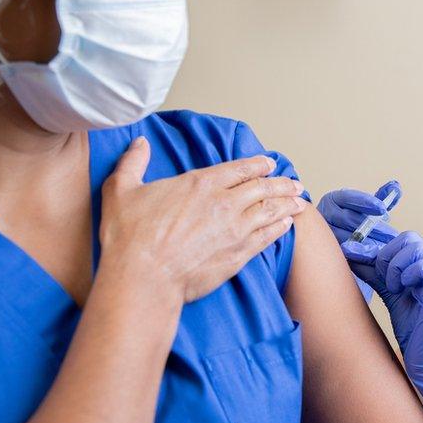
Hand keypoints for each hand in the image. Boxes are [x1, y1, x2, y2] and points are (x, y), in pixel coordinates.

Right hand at [99, 137, 307, 302]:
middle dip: (281, 183)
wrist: (143, 279)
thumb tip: (139, 143)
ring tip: (300, 201)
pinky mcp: (238, 255)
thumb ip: (133, 163)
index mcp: (200, 183)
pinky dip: (280, 228)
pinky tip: (287, 225)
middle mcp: (224, 203)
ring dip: (287, 204)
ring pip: (270, 210)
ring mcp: (235, 229)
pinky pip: (267, 237)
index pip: (238, 169)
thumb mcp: (122, 190)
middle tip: (295, 183)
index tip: (269, 164)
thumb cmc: (129, 237)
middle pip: (262, 188)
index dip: (257, 165)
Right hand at [318, 182, 401, 301]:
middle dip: (373, 228)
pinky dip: (360, 256)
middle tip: (392, 235)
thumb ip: (381, 198)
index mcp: (333, 200)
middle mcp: (324, 215)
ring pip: (345, 238)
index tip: (383, 208)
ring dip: (368, 243)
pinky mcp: (325, 252)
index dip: (366, 202)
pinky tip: (374, 260)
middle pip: (349, 219)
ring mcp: (322, 234)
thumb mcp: (366, 209)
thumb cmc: (353, 223)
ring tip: (386, 248)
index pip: (349, 197)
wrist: (333, 246)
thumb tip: (396, 186)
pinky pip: (343, 254)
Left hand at [344, 229, 422, 422]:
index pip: (400, 239)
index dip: (376, 249)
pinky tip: (404, 290)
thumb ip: (374, 273)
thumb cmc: (414, 330)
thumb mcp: (389, 294)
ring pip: (415, 247)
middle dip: (386, 258)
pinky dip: (409, 274)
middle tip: (385, 284)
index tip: (354, 257)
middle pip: (408, 237)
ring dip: (396, 267)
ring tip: (395, 290)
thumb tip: (351, 253)